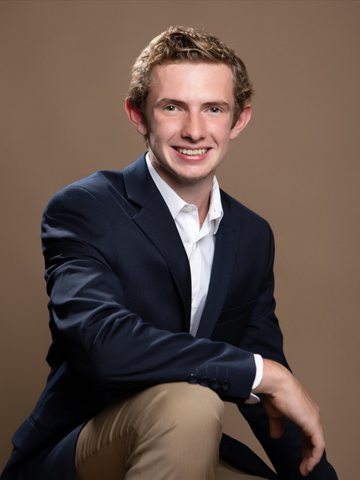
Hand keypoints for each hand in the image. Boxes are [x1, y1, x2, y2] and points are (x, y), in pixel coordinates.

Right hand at [253, 359, 324, 476]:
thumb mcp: (275, 412)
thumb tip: (276, 435)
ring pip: (318, 443)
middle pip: (315, 438)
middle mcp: (312, 413)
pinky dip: (314, 456)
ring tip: (305, 468)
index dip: (306, 445)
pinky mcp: (313, 424)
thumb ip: (277, 425)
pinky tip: (308, 464)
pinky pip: (318, 445)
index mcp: (305, 409)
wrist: (276, 383)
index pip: (309, 430)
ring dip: (312, 458)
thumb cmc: (274, 392)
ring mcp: (314, 418)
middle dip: (309, 453)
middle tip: (304, 465)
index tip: (301, 455)